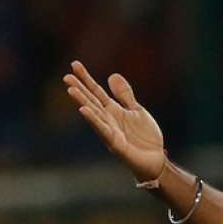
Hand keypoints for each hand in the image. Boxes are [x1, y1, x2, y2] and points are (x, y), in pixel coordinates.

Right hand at [63, 61, 166, 181]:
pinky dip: (94, 121)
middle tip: (66, 77)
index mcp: (113, 110)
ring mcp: (110, 132)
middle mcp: (108, 120)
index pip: (96, 91)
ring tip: (70, 90)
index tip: (74, 64)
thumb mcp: (136, 110)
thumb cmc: (145, 137)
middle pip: (91, 101)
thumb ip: (124, 95)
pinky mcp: (116, 144)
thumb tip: (112, 75)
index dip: (86, 78)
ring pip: (94, 115)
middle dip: (79, 89)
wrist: (156, 159)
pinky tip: (84, 111)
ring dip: (82, 102)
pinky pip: (103, 131)